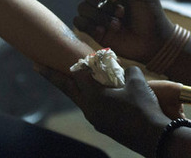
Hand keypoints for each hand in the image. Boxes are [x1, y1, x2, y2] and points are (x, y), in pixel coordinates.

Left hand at [38, 65, 190, 155]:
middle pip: (68, 89)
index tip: (60, 53)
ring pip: (81, 100)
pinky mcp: (106, 127)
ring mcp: (97, 120)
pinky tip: (102, 94)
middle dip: (53, 76)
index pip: (77, 74)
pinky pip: (94, 108)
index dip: (72, 62)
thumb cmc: (144, 107)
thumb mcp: (138, 83)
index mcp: (93, 97)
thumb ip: (128, 71)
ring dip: (75, 88)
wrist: (154, 137)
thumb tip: (125, 70)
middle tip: (36, 66)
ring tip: (70, 78)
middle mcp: (90, 109)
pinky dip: (93, 98)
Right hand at [75, 0, 173, 62]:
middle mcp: (103, 0)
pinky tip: (103, 31)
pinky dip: (88, 25)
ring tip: (117, 25)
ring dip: (99, 16)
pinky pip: (79, 22)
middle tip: (122, 12)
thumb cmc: (151, 16)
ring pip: (82, 7)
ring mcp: (98, 15)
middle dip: (102, 2)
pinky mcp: (94, 30)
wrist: (153, 42)